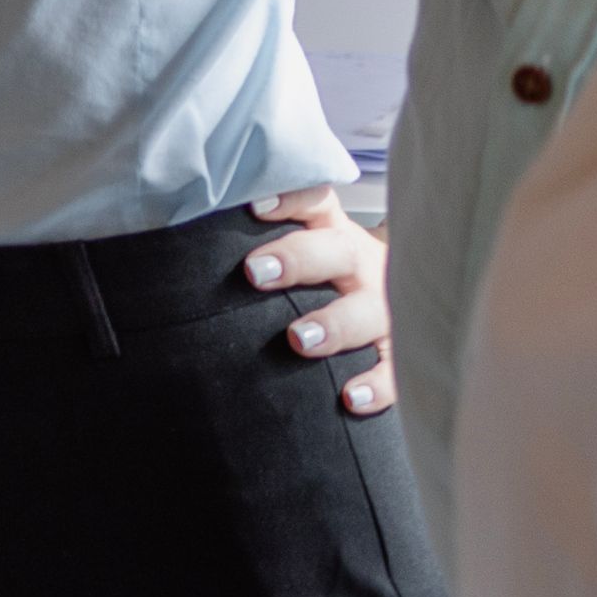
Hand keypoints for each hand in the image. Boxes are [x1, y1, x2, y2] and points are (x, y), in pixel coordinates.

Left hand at [243, 187, 394, 417]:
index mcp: (332, 231)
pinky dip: (376, 385)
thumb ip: (261, 239)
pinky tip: (350, 397)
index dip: (288, 199)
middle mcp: (361, 266)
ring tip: (299, 339)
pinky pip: (394, 370)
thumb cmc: (327, 276)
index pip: (314, 202)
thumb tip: (182, 236)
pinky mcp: (400, 353)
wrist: (414, 295)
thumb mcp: (306, 246)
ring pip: (366, 313)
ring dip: (334, 325)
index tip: (254, 206)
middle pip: (336, 252)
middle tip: (255, 272)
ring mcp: (385, 310)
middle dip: (297, 260)